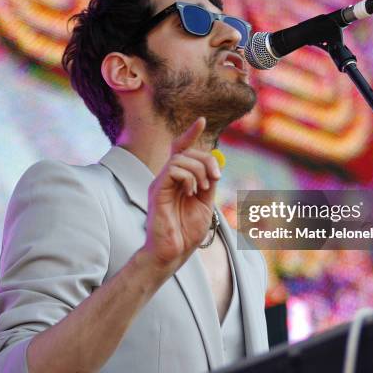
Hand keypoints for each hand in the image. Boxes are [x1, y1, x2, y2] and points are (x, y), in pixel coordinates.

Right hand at [142, 117, 221, 275]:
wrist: (174, 252)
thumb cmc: (187, 232)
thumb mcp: (205, 203)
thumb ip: (208, 183)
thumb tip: (216, 165)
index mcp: (178, 180)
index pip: (182, 150)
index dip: (191, 134)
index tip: (201, 121)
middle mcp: (167, 178)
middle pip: (186, 151)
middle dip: (206, 159)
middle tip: (215, 178)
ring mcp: (160, 183)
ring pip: (180, 158)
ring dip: (199, 170)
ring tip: (203, 188)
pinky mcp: (157, 190)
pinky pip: (173, 169)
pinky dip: (188, 177)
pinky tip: (191, 191)